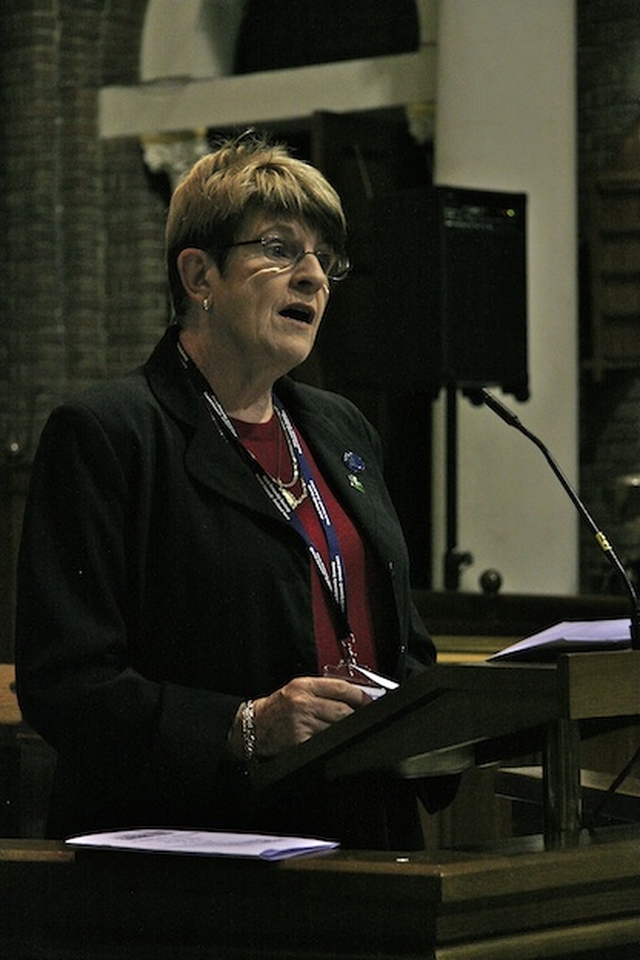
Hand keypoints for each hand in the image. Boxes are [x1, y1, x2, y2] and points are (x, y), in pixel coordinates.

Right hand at [227, 676, 371, 761]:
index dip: (360, 696)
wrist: (253, 726)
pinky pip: (326, 742)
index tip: (370, 701)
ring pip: (337, 728)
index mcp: (304, 686)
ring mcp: (302, 723)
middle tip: (364, 719)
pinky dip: (332, 742)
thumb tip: (354, 696)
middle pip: (343, 710)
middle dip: (357, 716)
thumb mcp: (297, 689)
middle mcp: (303, 703)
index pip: (341, 688)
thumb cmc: (277, 708)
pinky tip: (332, 741)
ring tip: (347, 730)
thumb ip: (322, 690)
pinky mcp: (301, 741)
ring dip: (345, 730)